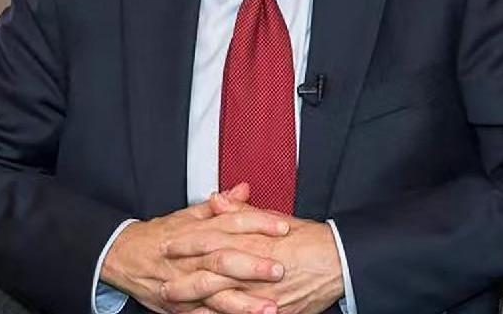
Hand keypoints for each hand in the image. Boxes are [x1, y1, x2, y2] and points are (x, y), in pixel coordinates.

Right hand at [103, 183, 290, 313]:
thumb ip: (221, 206)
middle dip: (252, 266)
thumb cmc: (160, 235)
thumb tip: (245, 189)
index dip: (257, 225)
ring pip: (214, 291)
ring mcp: (183, 282)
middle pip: (223, 258)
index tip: (283, 228)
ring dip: (242, 302)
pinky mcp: (179, 305)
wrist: (123, 256)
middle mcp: (190, 256)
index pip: (231, 223)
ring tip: (269, 307)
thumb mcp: (188, 215)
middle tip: (280, 269)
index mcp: (196, 231)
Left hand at [161, 191, 344, 313]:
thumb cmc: (311, 240)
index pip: (213, 240)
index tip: (169, 243)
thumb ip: (243, 211)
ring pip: (223, 301)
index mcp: (255, 240)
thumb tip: (217, 199)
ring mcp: (264, 293)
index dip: (188, 243)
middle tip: (162, 281)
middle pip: (212, 274)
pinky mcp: (274, 311)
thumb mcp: (275, 218)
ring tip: (175, 305)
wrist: (340, 262)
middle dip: (185, 279)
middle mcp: (256, 267)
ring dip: (197, 304)